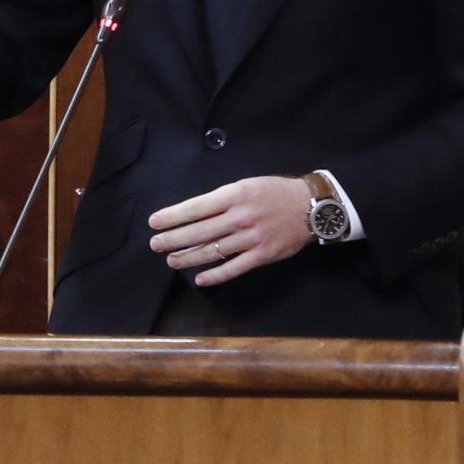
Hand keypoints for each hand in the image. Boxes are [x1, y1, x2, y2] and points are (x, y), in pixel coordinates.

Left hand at [147, 176, 313, 286]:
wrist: (310, 207)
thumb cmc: (274, 192)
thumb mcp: (245, 185)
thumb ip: (221, 199)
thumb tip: (194, 213)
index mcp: (233, 196)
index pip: (195, 208)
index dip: (172, 216)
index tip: (154, 222)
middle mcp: (239, 217)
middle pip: (198, 231)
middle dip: (173, 239)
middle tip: (155, 245)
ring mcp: (250, 238)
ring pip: (212, 251)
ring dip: (189, 257)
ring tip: (172, 261)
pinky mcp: (262, 255)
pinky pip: (234, 268)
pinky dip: (216, 275)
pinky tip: (200, 279)